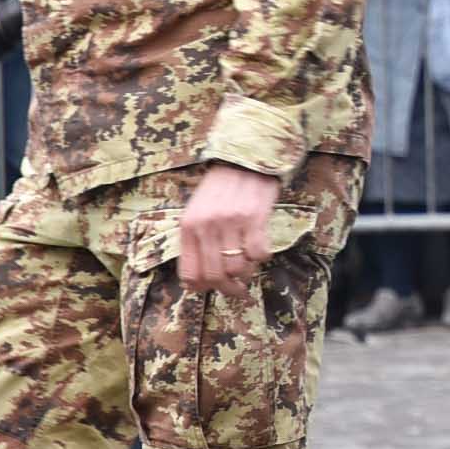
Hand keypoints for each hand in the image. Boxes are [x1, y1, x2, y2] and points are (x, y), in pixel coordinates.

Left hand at [178, 161, 281, 291]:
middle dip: (228, 288)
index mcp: (188, 226)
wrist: (244, 159)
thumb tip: (201, 278)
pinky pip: (258, 253)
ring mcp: (230, 222)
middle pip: (215, 276)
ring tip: (249, 266)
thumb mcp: (198, 212)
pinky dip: (261, 257)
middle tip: (238, 289)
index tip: (214, 288)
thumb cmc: (220, 188)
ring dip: (246, 273)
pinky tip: (260, 249)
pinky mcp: (254, 218)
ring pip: (237, 268)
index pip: (190, 274)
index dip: (203, 288)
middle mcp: (206, 226)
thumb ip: (196, 241)